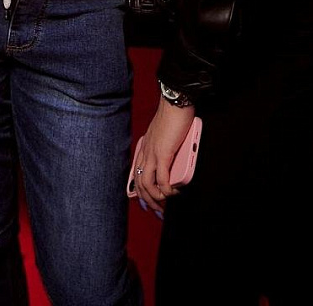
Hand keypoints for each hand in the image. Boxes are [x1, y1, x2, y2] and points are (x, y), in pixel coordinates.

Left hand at [130, 99, 195, 214]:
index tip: (147, 203)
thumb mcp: (165, 135)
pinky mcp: (163, 154)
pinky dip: (167, 189)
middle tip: (157, 211)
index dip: (140, 191)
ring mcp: (153, 154)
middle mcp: (145, 152)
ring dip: (155, 198)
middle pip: (140, 183)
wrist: (175, 102)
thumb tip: (173, 162)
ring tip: (164, 204)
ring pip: (147, 184)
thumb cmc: (173, 116)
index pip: (137, 174)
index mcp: (144, 148)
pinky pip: (162, 179)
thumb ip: (166, 147)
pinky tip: (173, 192)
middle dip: (147, 201)